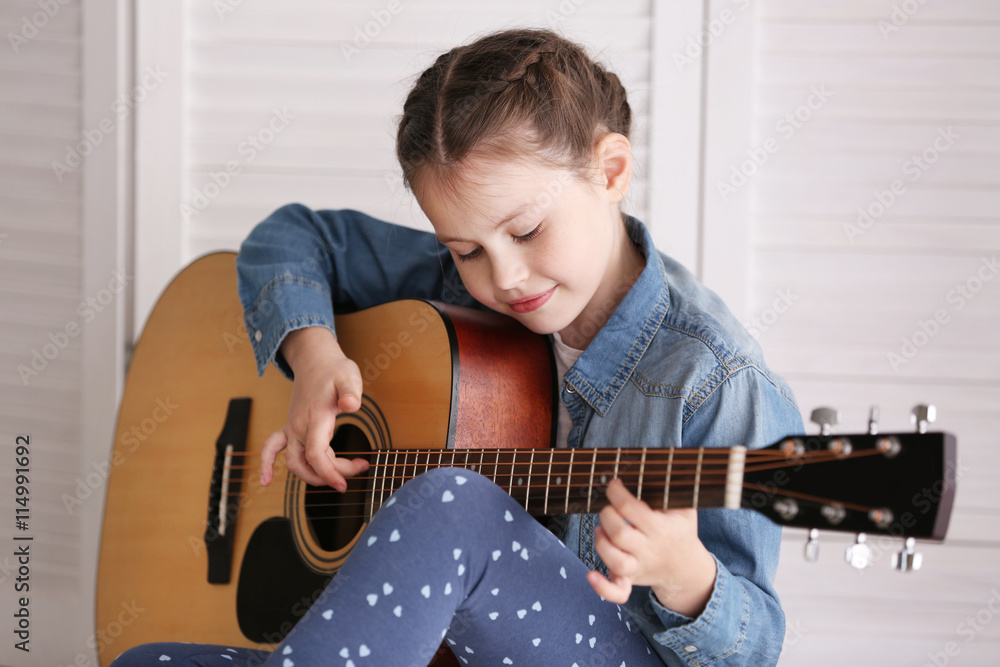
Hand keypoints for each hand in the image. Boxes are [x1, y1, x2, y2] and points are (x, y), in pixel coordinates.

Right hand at [259, 327, 369, 491]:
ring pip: (294, 462)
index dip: (329, 473)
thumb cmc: (334, 370)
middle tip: (357, 468)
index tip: (343, 485)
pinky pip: (272, 447)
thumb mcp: (349, 377)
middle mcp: (299, 426)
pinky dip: (266, 464)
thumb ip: (351, 392)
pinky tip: (266, 481)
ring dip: (313, 475)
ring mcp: (292, 428)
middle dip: (330, 474)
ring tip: (340, 474)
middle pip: (308, 463)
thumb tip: (351, 405)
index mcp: (315, 418)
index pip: (317, 455)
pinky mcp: (290, 427)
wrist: (314, 360)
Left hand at [587, 478, 716, 616]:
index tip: (614, 484)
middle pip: (619, 534)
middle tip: (610, 509)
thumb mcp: (685, 507)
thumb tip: (657, 465)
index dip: (617, 493)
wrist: (686, 568)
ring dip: (601, 542)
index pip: (632, 509)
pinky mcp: (630, 580)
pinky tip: (592, 575)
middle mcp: (649, 550)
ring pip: (614, 561)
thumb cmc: (680, 530)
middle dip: (607, 515)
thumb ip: (673, 488)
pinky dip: (602, 588)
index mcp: (661, 529)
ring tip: (601, 530)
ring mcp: (639, 567)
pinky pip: (617, 592)